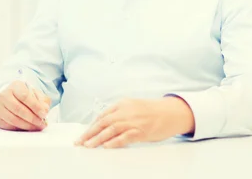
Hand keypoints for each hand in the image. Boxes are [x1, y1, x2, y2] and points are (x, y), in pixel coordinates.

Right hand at [0, 80, 50, 130]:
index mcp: (15, 86)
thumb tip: (44, 111)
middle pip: (18, 109)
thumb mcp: (36, 94)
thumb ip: (42, 101)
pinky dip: (20, 128)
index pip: (24, 96)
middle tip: (41, 123)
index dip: (35, 106)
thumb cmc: (25, 96)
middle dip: (32, 118)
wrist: (12, 98)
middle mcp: (4, 95)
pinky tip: (28, 128)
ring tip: (37, 127)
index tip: (43, 114)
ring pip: (13, 119)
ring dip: (27, 125)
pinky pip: (9, 126)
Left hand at [75, 96, 194, 148]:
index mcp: (122, 104)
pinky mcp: (141, 131)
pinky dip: (114, 142)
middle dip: (89, 133)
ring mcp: (133, 121)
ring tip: (88, 146)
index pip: (102, 116)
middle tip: (80, 142)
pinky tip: (106, 146)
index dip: (91, 126)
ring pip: (111, 130)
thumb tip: (105, 125)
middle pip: (103, 123)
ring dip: (97, 139)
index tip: (83, 134)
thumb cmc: (152, 111)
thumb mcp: (133, 107)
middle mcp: (125, 111)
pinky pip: (124, 137)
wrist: (171, 112)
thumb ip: (120, 113)